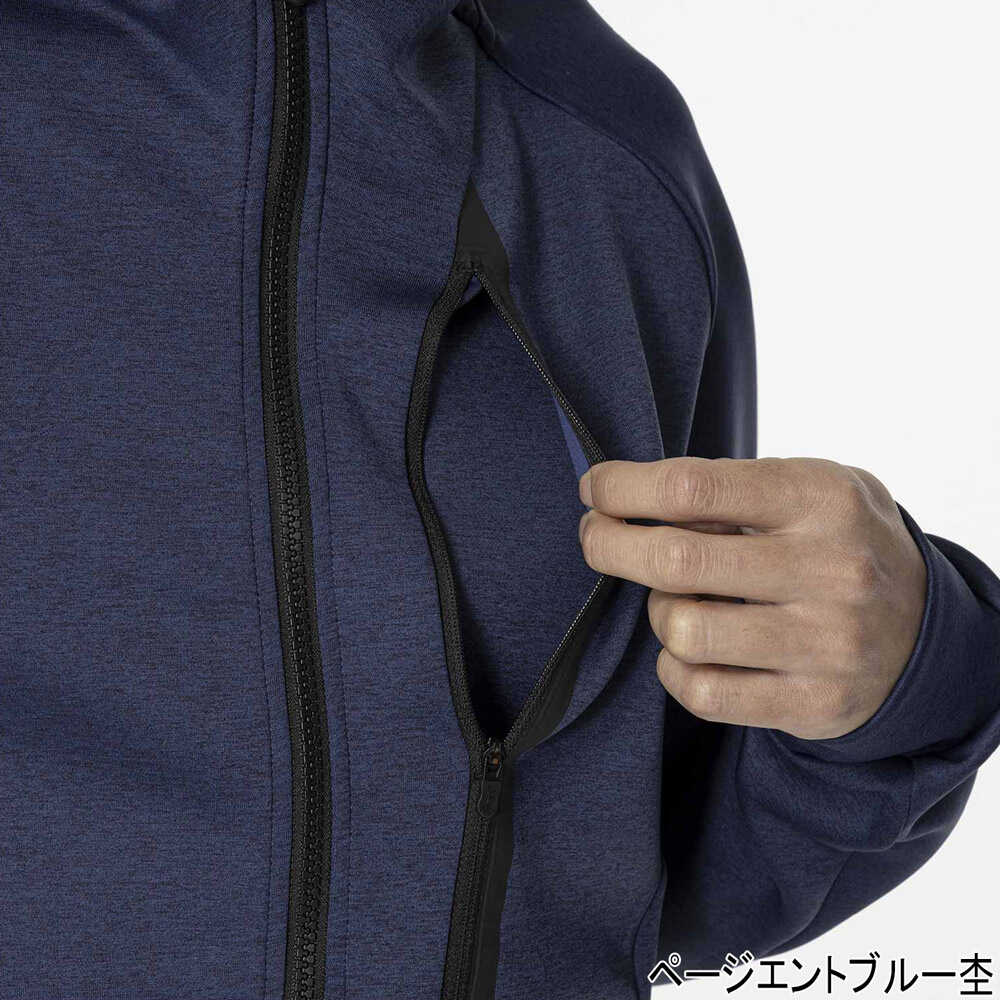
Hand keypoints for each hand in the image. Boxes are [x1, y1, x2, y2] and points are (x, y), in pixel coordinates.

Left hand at [578, 457, 926, 739]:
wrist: (924, 631)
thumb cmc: (840, 544)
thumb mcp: (808, 489)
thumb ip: (731, 489)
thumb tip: (628, 498)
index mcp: (822, 499)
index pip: (692, 486)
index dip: (624, 488)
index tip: (595, 489)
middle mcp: (829, 571)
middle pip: (676, 558)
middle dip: (609, 545)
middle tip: (594, 536)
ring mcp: (825, 644)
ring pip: (681, 630)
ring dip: (656, 610)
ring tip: (674, 598)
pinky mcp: (812, 703)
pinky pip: (701, 690)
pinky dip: (674, 667)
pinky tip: (688, 648)